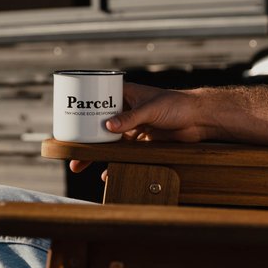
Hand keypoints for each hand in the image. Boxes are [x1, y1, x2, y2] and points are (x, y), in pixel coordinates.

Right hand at [69, 83, 208, 172]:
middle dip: (85, 139)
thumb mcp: (151, 109)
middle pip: (99, 125)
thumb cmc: (178, 104)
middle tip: (71, 152)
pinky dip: (115, 162)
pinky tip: (107, 173)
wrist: (199, 119)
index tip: (68, 123)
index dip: (83, 112)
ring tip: (81, 165)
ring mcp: (134, 126)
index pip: (98, 101)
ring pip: (109, 141)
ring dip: (97, 153)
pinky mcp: (142, 141)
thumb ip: (130, 118)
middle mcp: (126, 110)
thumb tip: (108, 126)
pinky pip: (124, 152)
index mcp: (125, 94)